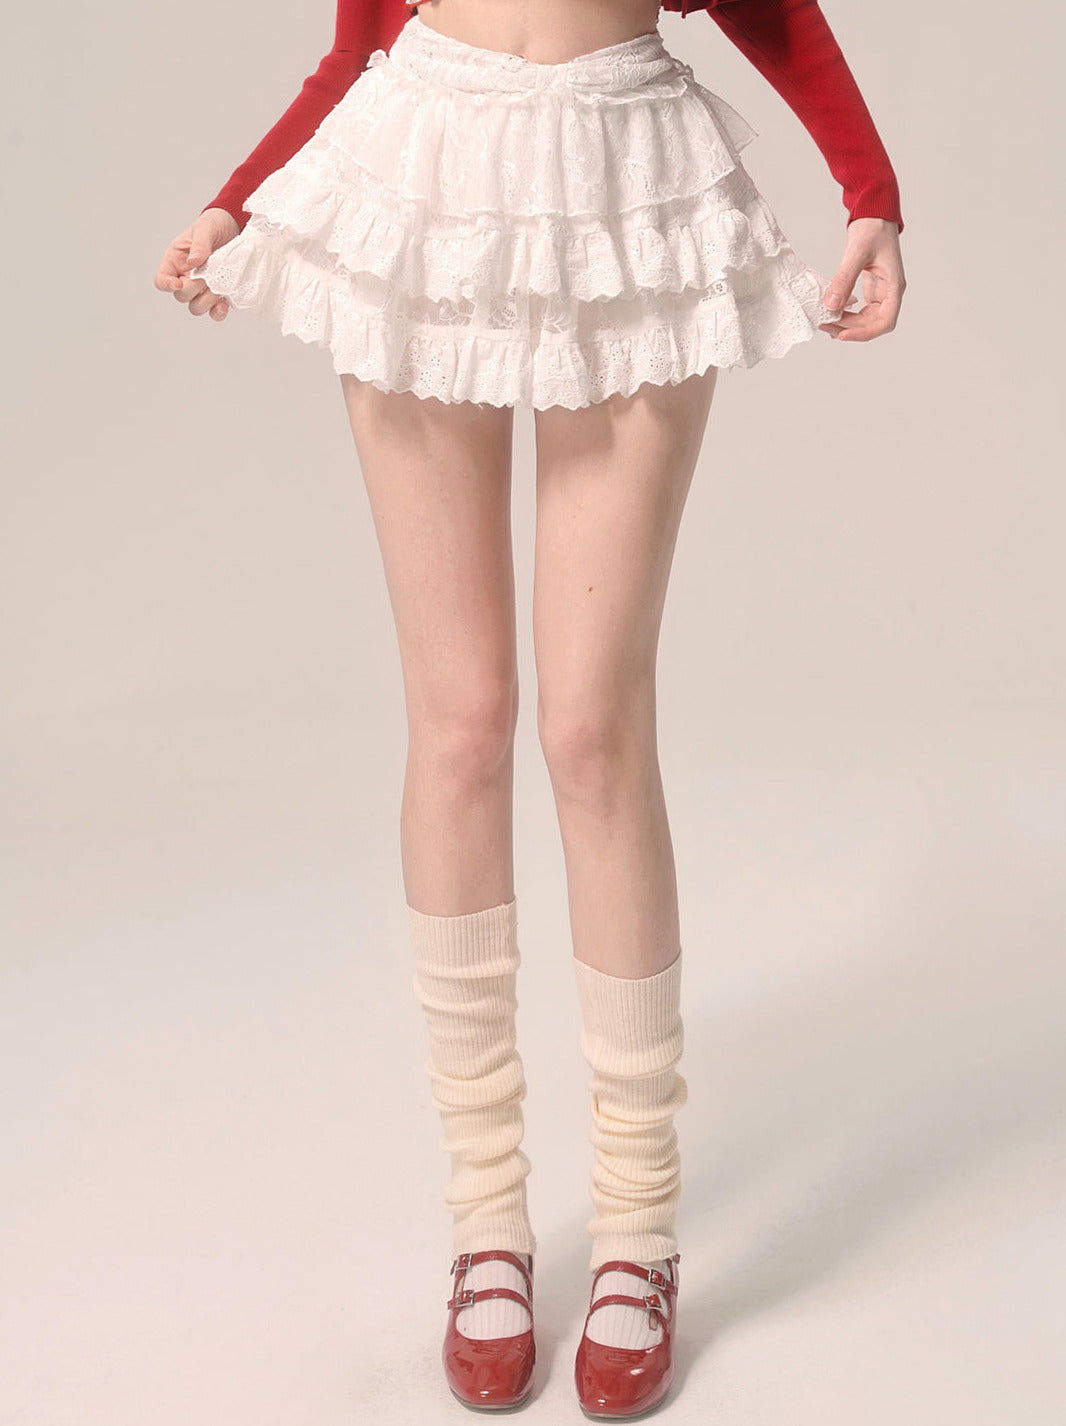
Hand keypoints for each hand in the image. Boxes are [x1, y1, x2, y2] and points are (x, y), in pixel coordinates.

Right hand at [154, 208, 239, 319]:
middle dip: (193, 290)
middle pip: (181, 296)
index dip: (166, 285)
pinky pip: (214, 312)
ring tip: (217, 289)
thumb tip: (193, 261)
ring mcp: (202, 288)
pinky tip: (224, 303)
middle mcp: (186, 278)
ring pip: (196, 307)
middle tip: (206, 278)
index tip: (178, 283)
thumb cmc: (213, 226)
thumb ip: (199, 244)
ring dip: (206, 302)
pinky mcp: (219, 295)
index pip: (162, 280)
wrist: (234, 228)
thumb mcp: (205, 228)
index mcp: (176, 262)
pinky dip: (218, 311)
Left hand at [818, 216, 905, 342]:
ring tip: (825, 321)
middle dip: (849, 328)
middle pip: (872, 323)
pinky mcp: (870, 288)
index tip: (843, 334)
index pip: (885, 321)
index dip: (864, 333)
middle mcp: (890, 292)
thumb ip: (844, 279)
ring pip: (865, 319)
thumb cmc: (874, 227)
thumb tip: (831, 305)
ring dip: (846, 323)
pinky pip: (860, 309)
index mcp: (894, 286)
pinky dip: (846, 313)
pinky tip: (832, 313)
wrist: (874, 213)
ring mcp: (881, 291)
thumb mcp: (857, 252)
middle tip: (824, 325)